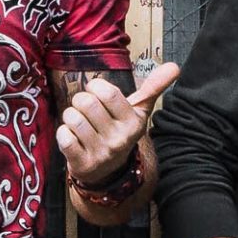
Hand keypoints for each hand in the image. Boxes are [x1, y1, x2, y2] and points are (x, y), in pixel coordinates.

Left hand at [59, 62, 180, 188]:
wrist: (108, 170)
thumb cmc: (120, 131)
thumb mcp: (138, 111)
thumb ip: (153, 88)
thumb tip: (174, 66)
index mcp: (133, 122)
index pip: (109, 93)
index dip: (96, 86)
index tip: (95, 91)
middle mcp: (119, 139)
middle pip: (87, 103)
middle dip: (80, 100)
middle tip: (84, 108)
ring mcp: (102, 153)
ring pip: (73, 119)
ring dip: (70, 116)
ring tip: (77, 121)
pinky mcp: (83, 164)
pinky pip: (64, 138)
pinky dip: (63, 133)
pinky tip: (71, 136)